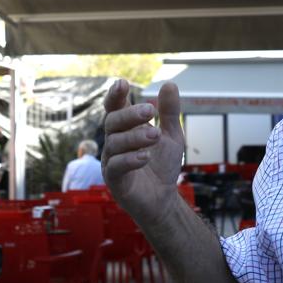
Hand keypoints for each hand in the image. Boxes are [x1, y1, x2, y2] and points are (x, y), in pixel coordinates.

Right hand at [101, 79, 185, 225]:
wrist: (164, 199)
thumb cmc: (161, 166)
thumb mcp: (171, 135)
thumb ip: (170, 112)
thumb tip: (170, 83)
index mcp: (125, 129)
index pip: (115, 108)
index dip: (116, 95)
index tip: (122, 83)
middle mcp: (115, 142)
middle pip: (112, 121)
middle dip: (129, 114)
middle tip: (150, 110)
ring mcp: (111, 161)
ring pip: (114, 143)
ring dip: (135, 136)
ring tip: (155, 135)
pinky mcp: (114, 180)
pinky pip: (115, 166)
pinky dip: (130, 159)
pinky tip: (145, 156)